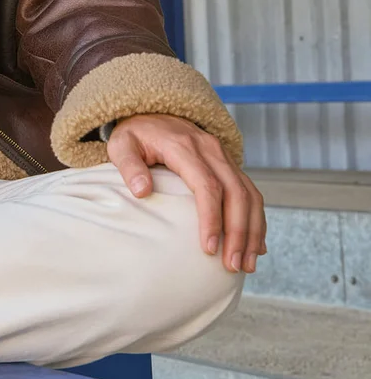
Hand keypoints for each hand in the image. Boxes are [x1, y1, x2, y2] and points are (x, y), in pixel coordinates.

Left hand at [107, 114, 265, 274]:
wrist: (152, 113)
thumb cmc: (135, 134)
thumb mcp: (122, 145)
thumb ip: (129, 166)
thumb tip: (141, 191)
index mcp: (184, 147)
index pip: (207, 185)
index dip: (211, 218)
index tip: (209, 248)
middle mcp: (210, 149)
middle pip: (235, 193)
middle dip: (238, 232)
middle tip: (232, 265)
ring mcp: (223, 156)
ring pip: (249, 195)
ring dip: (252, 231)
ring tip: (246, 264)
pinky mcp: (228, 164)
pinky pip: (250, 192)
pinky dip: (256, 220)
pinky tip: (256, 246)